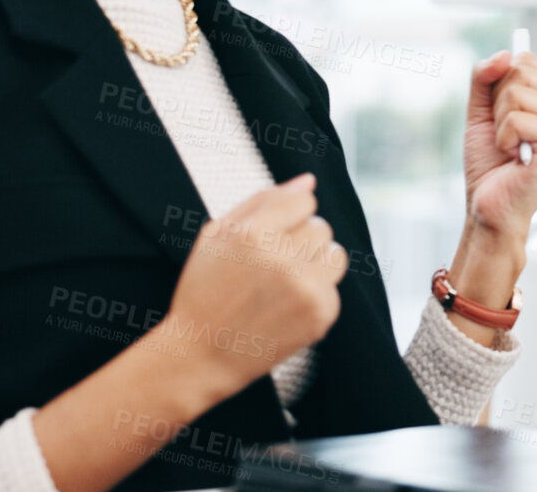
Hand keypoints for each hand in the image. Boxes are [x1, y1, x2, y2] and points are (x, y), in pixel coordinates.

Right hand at [155, 173, 345, 401]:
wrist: (201, 354)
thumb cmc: (206, 289)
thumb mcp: (217, 236)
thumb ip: (265, 200)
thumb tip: (309, 180)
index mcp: (252, 233)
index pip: (305, 201)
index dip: (287, 218)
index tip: (267, 239)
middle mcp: (282, 259)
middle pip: (321, 227)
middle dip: (300, 242)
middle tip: (269, 268)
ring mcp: (305, 288)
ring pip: (335, 254)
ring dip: (315, 265)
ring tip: (283, 284)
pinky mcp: (320, 314)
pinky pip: (334, 287)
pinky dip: (315, 295)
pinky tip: (285, 308)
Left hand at [444, 50, 536, 341]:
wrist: (489, 208)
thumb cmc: (490, 164)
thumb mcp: (481, 111)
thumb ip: (486, 77)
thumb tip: (507, 53)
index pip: (526, 61)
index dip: (500, 86)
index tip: (505, 118)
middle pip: (521, 72)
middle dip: (498, 104)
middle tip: (508, 137)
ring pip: (516, 94)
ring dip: (500, 124)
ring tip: (512, 148)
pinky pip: (516, 118)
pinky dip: (504, 138)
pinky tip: (516, 157)